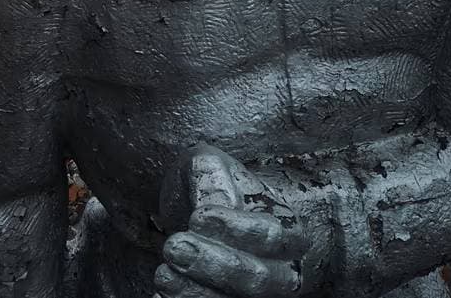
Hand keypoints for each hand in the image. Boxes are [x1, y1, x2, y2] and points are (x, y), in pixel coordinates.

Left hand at [153, 146, 334, 297]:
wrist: (203, 218)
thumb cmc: (212, 188)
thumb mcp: (210, 166)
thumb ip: (213, 178)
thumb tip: (217, 203)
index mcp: (288, 229)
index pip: (271, 235)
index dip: (235, 229)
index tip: (197, 217)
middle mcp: (282, 270)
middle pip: (257, 278)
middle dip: (213, 265)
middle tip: (174, 247)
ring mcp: (257, 296)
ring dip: (195, 293)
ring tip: (164, 274)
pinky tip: (162, 293)